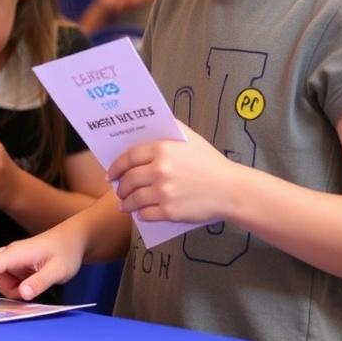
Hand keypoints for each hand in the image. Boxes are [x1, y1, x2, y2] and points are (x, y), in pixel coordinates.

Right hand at [0, 225, 84, 305]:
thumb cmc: (66, 252)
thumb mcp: (60, 270)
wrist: (73, 239)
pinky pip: (4, 281)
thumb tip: (21, 294)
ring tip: (33, 286)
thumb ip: (40, 282)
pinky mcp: (11, 264)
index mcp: (14, 254)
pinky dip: (12, 288)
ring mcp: (8, 259)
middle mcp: (6, 254)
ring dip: (7, 290)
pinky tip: (30, 284)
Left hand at [107, 122, 233, 222]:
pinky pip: (146, 214)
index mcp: (162, 149)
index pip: (129, 157)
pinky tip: (139, 213)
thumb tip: (145, 125)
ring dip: (126, 202)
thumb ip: (167, 129)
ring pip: (134, 199)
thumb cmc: (210, 162)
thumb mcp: (189, 138)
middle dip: (120, 186)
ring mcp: (164, 192)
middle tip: (118, 189)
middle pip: (129, 179)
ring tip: (124, 204)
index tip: (111, 173)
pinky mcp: (170, 212)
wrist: (230, 189)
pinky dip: (140, 215)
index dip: (116, 166)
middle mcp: (160, 170)